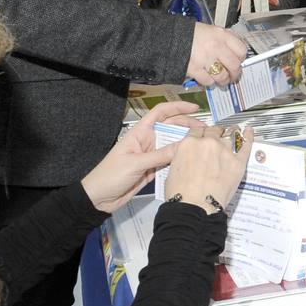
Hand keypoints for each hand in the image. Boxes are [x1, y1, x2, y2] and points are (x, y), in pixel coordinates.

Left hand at [82, 101, 202, 212]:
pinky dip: (181, 161)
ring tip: (204, 146)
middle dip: (188, 126)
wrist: (99, 198)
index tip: (195, 107)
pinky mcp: (153, 170)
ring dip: (187, 145)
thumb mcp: (135, 163)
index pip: (160, 113)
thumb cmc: (110, 175)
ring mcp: (152, 155)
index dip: (177, 107)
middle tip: (206, 131)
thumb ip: (160, 155)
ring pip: (173, 146)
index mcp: (140, 132)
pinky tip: (192, 162)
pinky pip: (170, 162)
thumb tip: (184, 146)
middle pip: (171, 128)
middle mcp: (148, 141)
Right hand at [164, 126, 252, 213]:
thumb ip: (183, 157)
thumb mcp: (173, 169)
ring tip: (233, 134)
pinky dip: (248, 137)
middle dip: (215, 133)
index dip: (200, 134)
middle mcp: (208, 143)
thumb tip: (188, 158)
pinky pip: (246, 145)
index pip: (197, 131)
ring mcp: (224, 151)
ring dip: (230, 135)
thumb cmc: (181, 194)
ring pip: (229, 136)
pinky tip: (248, 132)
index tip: (203, 136)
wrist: (195, 208)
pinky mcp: (238, 163)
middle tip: (216, 138)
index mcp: (189, 144)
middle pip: (214, 131)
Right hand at [186, 23, 248, 86]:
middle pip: (234, 66)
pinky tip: (209, 79)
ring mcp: (205, 58)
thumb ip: (224, 40)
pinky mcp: (194, 69)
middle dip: (235, 74)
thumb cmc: (189, 34)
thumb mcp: (210, 30)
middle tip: (233, 77)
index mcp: (221, 35)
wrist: (168, 37)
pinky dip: (210, 82)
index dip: (242, 59)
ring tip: (222, 81)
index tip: (239, 62)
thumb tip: (235, 53)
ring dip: (224, 81)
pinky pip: (208, 81)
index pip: (241, 50)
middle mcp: (215, 46)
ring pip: (222, 76)